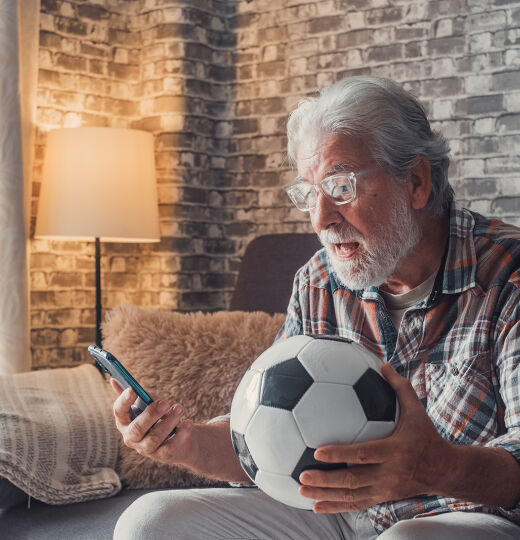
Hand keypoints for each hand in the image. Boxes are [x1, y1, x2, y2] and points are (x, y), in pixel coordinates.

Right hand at [111, 379, 193, 465]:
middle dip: (151, 414)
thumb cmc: (158, 416)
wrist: (179, 436)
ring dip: (169, 421)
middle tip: (165, 402)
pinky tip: (188, 423)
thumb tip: (114, 380)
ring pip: (155, 437)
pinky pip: (171, 446)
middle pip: (137, 428)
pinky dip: (181, 433)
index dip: (124, 402)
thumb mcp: (147, 404)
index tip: (133, 390)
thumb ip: (136, 394)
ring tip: (179, 408)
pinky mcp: (163, 455)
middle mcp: (132, 437)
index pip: (119, 412)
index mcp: (125, 422)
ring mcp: (146, 449)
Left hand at [299, 363, 452, 512]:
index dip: (340, 454)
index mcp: (394, 451)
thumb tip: (383, 363)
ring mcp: (384, 489)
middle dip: (326, 480)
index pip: (363, 454)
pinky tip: (316, 507)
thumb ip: (399, 387)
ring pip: (351, 496)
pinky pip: (356, 505)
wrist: (444, 470)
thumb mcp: (417, 410)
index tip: (317, 452)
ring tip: (301, 491)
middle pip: (353, 481)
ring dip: (325, 495)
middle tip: (301, 476)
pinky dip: (335, 507)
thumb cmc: (426, 434)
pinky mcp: (382, 498)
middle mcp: (388, 473)